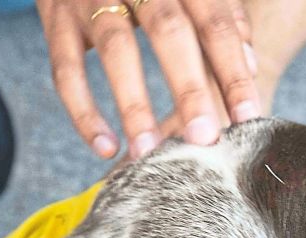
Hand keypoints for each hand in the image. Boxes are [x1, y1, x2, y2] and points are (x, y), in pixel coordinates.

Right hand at [37, 0, 260, 158]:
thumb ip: (217, 17)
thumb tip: (251, 65)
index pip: (213, 22)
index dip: (232, 69)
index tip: (248, 116)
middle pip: (168, 30)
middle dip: (188, 88)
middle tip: (203, 138)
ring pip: (115, 48)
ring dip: (133, 104)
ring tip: (148, 152)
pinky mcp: (55, 17)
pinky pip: (66, 68)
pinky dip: (84, 111)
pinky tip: (106, 147)